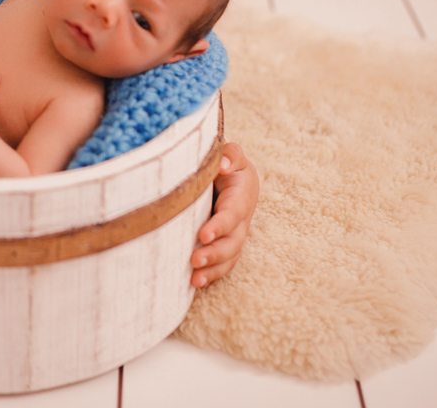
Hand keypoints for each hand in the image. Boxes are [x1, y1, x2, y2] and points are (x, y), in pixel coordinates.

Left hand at [190, 142, 257, 287]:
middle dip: (214, 253)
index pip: (232, 213)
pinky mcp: (224, 244)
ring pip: (228, 257)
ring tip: (194, 279)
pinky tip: (195, 283)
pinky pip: (222, 263)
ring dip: (213, 269)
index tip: (203, 234)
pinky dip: (211, 275)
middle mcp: (240, 219)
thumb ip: (230, 155)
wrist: (228, 173)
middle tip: (194, 260)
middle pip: (233, 242)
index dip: (220, 225)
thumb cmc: (226, 163)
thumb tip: (225, 166)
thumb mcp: (231, 153)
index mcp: (241, 195)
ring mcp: (234, 235)